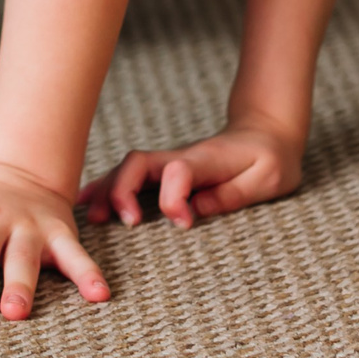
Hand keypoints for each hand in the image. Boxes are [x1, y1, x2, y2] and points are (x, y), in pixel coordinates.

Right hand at [79, 122, 303, 226]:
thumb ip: (232, 194)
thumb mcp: (268, 178)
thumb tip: (194, 212)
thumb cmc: (270, 159)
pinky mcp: (166, 171)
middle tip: (124, 222)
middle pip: (139, 164)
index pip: (178, 171)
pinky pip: (132, 176)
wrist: (267, 134)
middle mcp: (181, 158)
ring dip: (107, 190)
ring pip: (128, 169)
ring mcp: (170, 162)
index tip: (184, 223)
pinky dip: (108, 188)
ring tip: (88, 215)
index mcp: (207, 160)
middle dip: (123, 190)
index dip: (174, 197)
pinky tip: (90, 202)